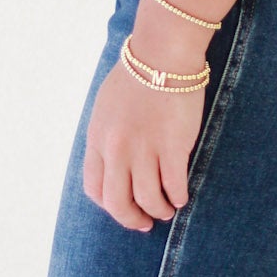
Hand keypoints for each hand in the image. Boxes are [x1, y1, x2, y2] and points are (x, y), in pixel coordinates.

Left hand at [83, 56, 204, 231]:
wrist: (163, 54)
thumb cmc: (138, 75)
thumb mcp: (107, 106)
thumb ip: (107, 136)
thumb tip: (114, 162)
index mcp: (97, 138)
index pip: (94, 188)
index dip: (109, 205)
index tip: (123, 208)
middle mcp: (117, 149)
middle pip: (118, 202)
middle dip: (132, 218)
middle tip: (144, 222)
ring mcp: (144, 149)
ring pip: (148, 199)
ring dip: (158, 210)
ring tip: (167, 209)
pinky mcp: (172, 146)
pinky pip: (174, 185)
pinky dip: (178, 196)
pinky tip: (182, 195)